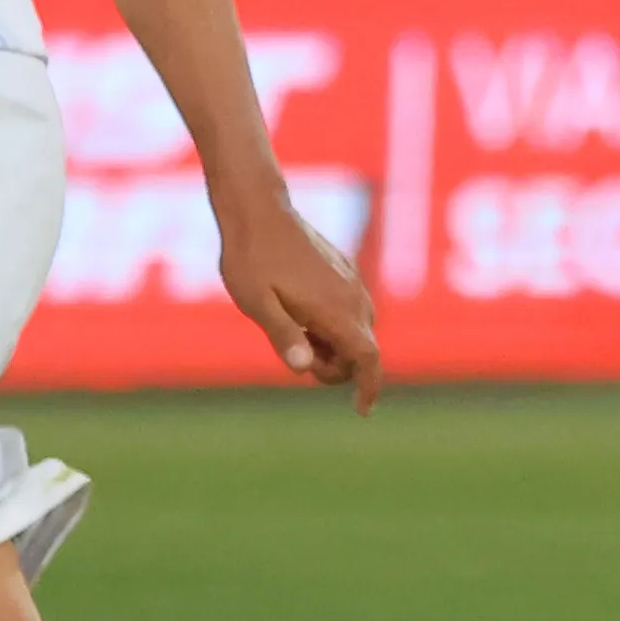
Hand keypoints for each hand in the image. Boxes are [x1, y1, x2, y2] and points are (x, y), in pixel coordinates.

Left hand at [217, 190, 383, 411]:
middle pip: (362, 350)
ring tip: (294, 330)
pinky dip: (334, 325)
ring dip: (334, 345)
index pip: (368, 358)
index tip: (361, 411)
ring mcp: (350, 282)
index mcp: (335, 309)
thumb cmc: (251, 258)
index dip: (369, 387)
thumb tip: (304, 369)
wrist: (258, 209)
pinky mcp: (344, 271)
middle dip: (337, 366)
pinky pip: (352, 310)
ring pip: (359, 330)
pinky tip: (300, 313)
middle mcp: (352, 297)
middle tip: (295, 354)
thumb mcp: (257, 303)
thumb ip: (284, 336)